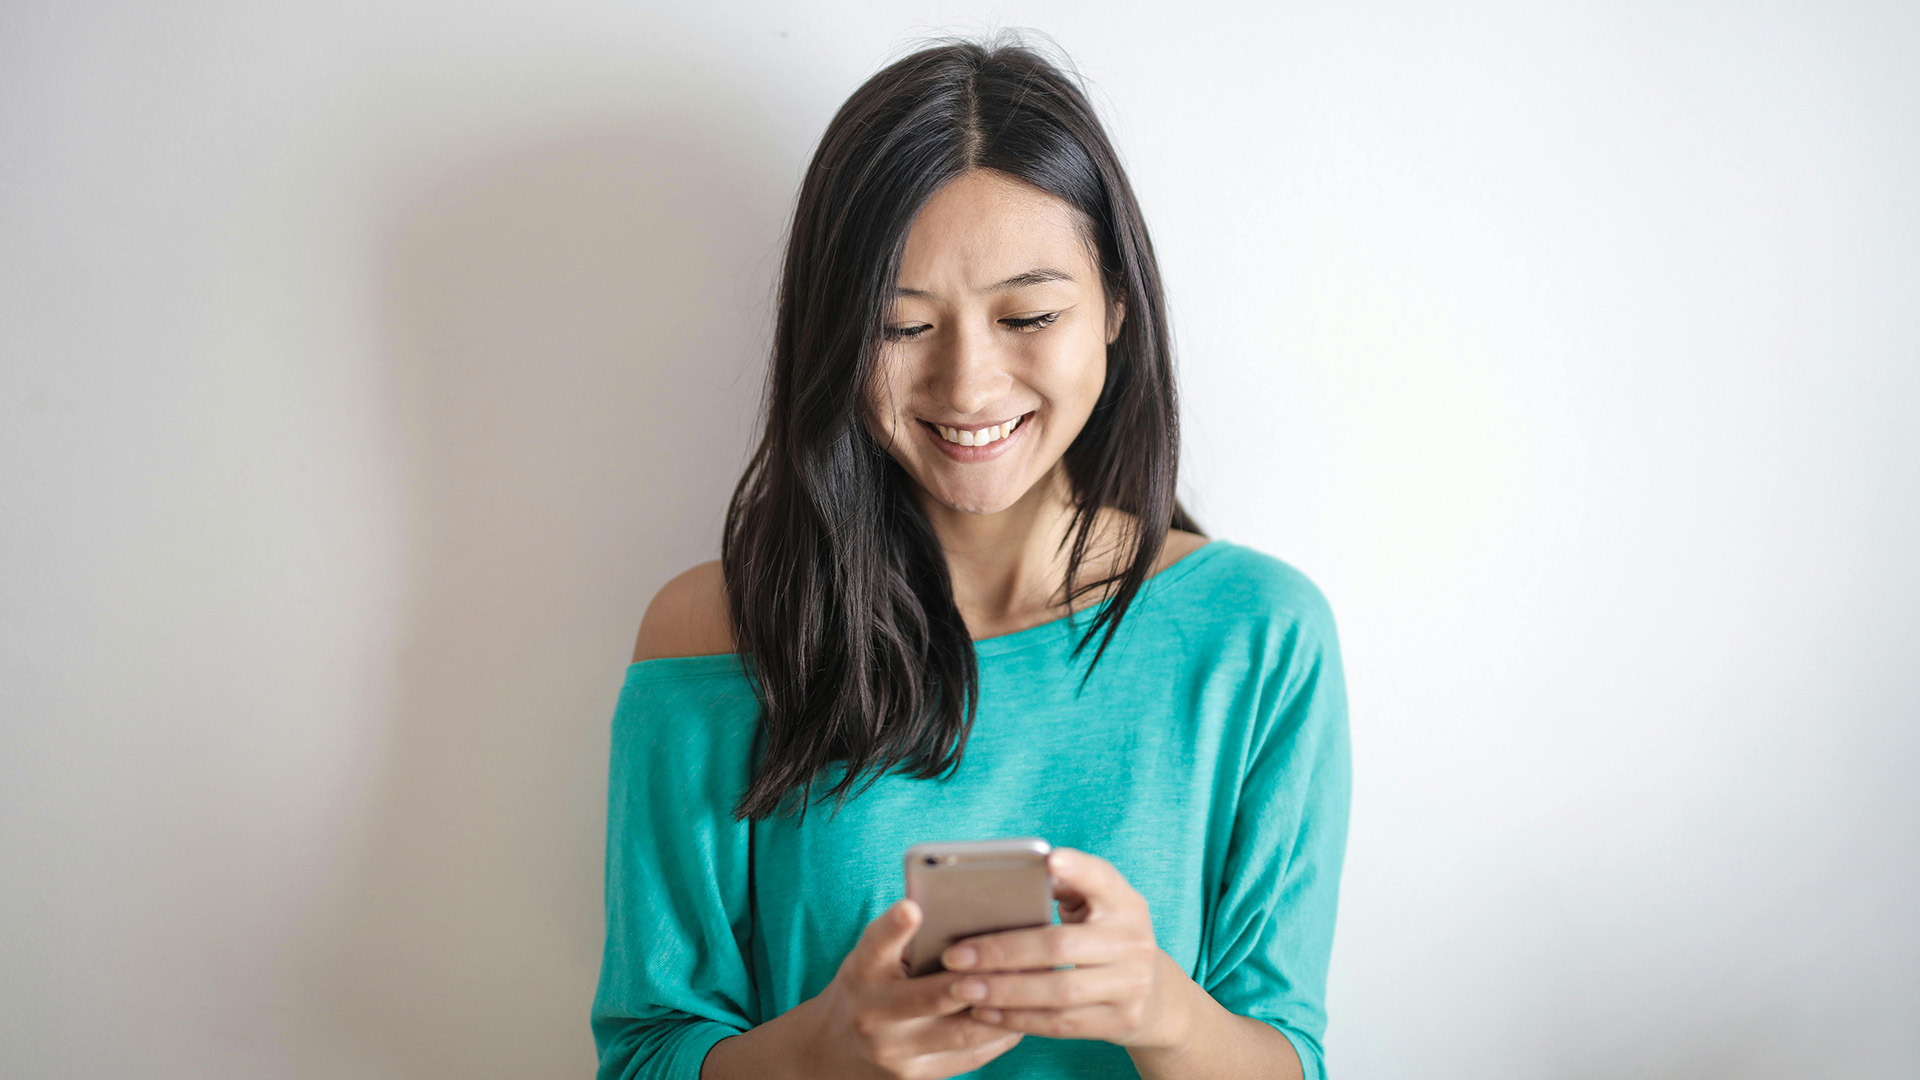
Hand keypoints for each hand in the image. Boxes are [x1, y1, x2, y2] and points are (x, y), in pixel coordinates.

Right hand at [803, 898, 1025, 1078]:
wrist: (837, 1045)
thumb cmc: (869, 983)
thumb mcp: (873, 955)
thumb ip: (906, 938)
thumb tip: (968, 910)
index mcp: (861, 971)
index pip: (875, 945)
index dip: (893, 927)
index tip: (912, 907)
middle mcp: (873, 1014)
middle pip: (933, 996)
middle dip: (980, 979)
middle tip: (1022, 957)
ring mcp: (895, 1051)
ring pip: (963, 1032)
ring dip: (1003, 1009)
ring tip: (1035, 985)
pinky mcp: (916, 1076)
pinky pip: (970, 1056)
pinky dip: (1000, 1034)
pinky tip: (1022, 1015)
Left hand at [938, 847, 1192, 1050]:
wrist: (1155, 994)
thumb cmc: (1105, 936)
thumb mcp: (1097, 906)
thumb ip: (1063, 888)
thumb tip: (1006, 879)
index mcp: (1125, 902)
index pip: (1102, 879)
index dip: (1078, 869)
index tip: (1049, 858)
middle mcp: (1133, 941)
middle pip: (1060, 945)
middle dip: (1002, 951)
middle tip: (956, 955)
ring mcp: (1131, 984)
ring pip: (1058, 990)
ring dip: (1004, 991)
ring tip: (961, 987)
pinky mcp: (1120, 1020)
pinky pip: (1061, 1023)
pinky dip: (1019, 1019)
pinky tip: (985, 1011)